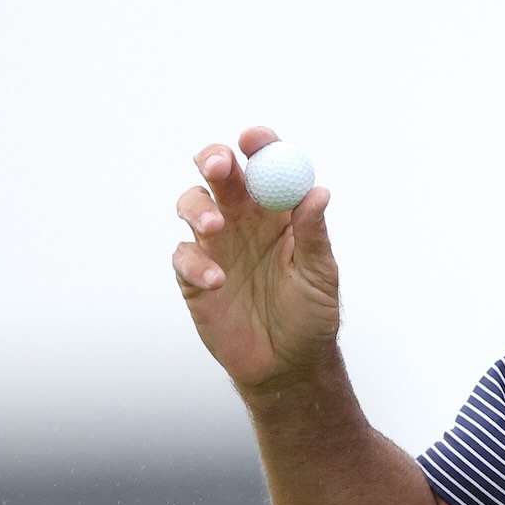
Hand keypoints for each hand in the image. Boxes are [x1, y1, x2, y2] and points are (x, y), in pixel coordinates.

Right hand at [173, 126, 340, 390]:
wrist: (287, 365)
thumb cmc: (311, 314)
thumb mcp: (320, 275)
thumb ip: (313, 234)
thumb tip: (317, 193)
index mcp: (277, 208)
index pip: (265, 164)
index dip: (257, 146)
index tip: (253, 140)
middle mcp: (243, 218)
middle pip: (219, 173)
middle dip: (214, 160)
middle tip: (220, 166)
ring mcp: (215, 245)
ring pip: (192, 204)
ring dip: (198, 206)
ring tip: (215, 225)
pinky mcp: (193, 276)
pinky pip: (183, 257)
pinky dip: (195, 263)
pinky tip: (218, 282)